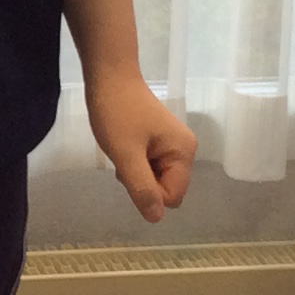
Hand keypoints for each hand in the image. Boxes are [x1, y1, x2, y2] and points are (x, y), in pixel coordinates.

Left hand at [86, 71, 196, 222]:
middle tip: (125, 156)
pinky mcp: (159, 139)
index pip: (172, 196)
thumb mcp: (126, 155)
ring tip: (122, 148)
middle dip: (142, 181)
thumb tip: (156, 218)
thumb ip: (142, 188)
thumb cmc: (117, 113)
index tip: (130, 168)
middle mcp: (185, 149)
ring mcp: (172, 144)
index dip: (147, 191)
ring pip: (155, 178)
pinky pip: (150, 165)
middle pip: (165, 188)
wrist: (109, 76)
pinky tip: (124, 144)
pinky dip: (134, 161)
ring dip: (135, 171)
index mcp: (184, 153)